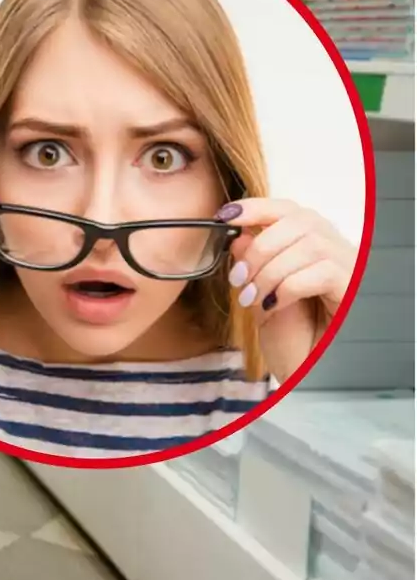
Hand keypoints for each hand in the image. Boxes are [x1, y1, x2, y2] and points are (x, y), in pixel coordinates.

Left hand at [219, 199, 357, 381]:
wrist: (309, 372)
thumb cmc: (291, 335)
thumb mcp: (262, 295)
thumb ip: (254, 264)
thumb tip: (238, 236)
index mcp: (313, 243)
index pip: (289, 210)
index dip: (256, 207)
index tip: (225, 216)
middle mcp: (337, 249)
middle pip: (299, 222)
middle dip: (259, 249)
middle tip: (237, 279)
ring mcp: (351, 267)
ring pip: (308, 246)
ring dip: (269, 273)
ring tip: (251, 299)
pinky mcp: (354, 288)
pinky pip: (320, 272)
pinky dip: (287, 287)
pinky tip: (272, 306)